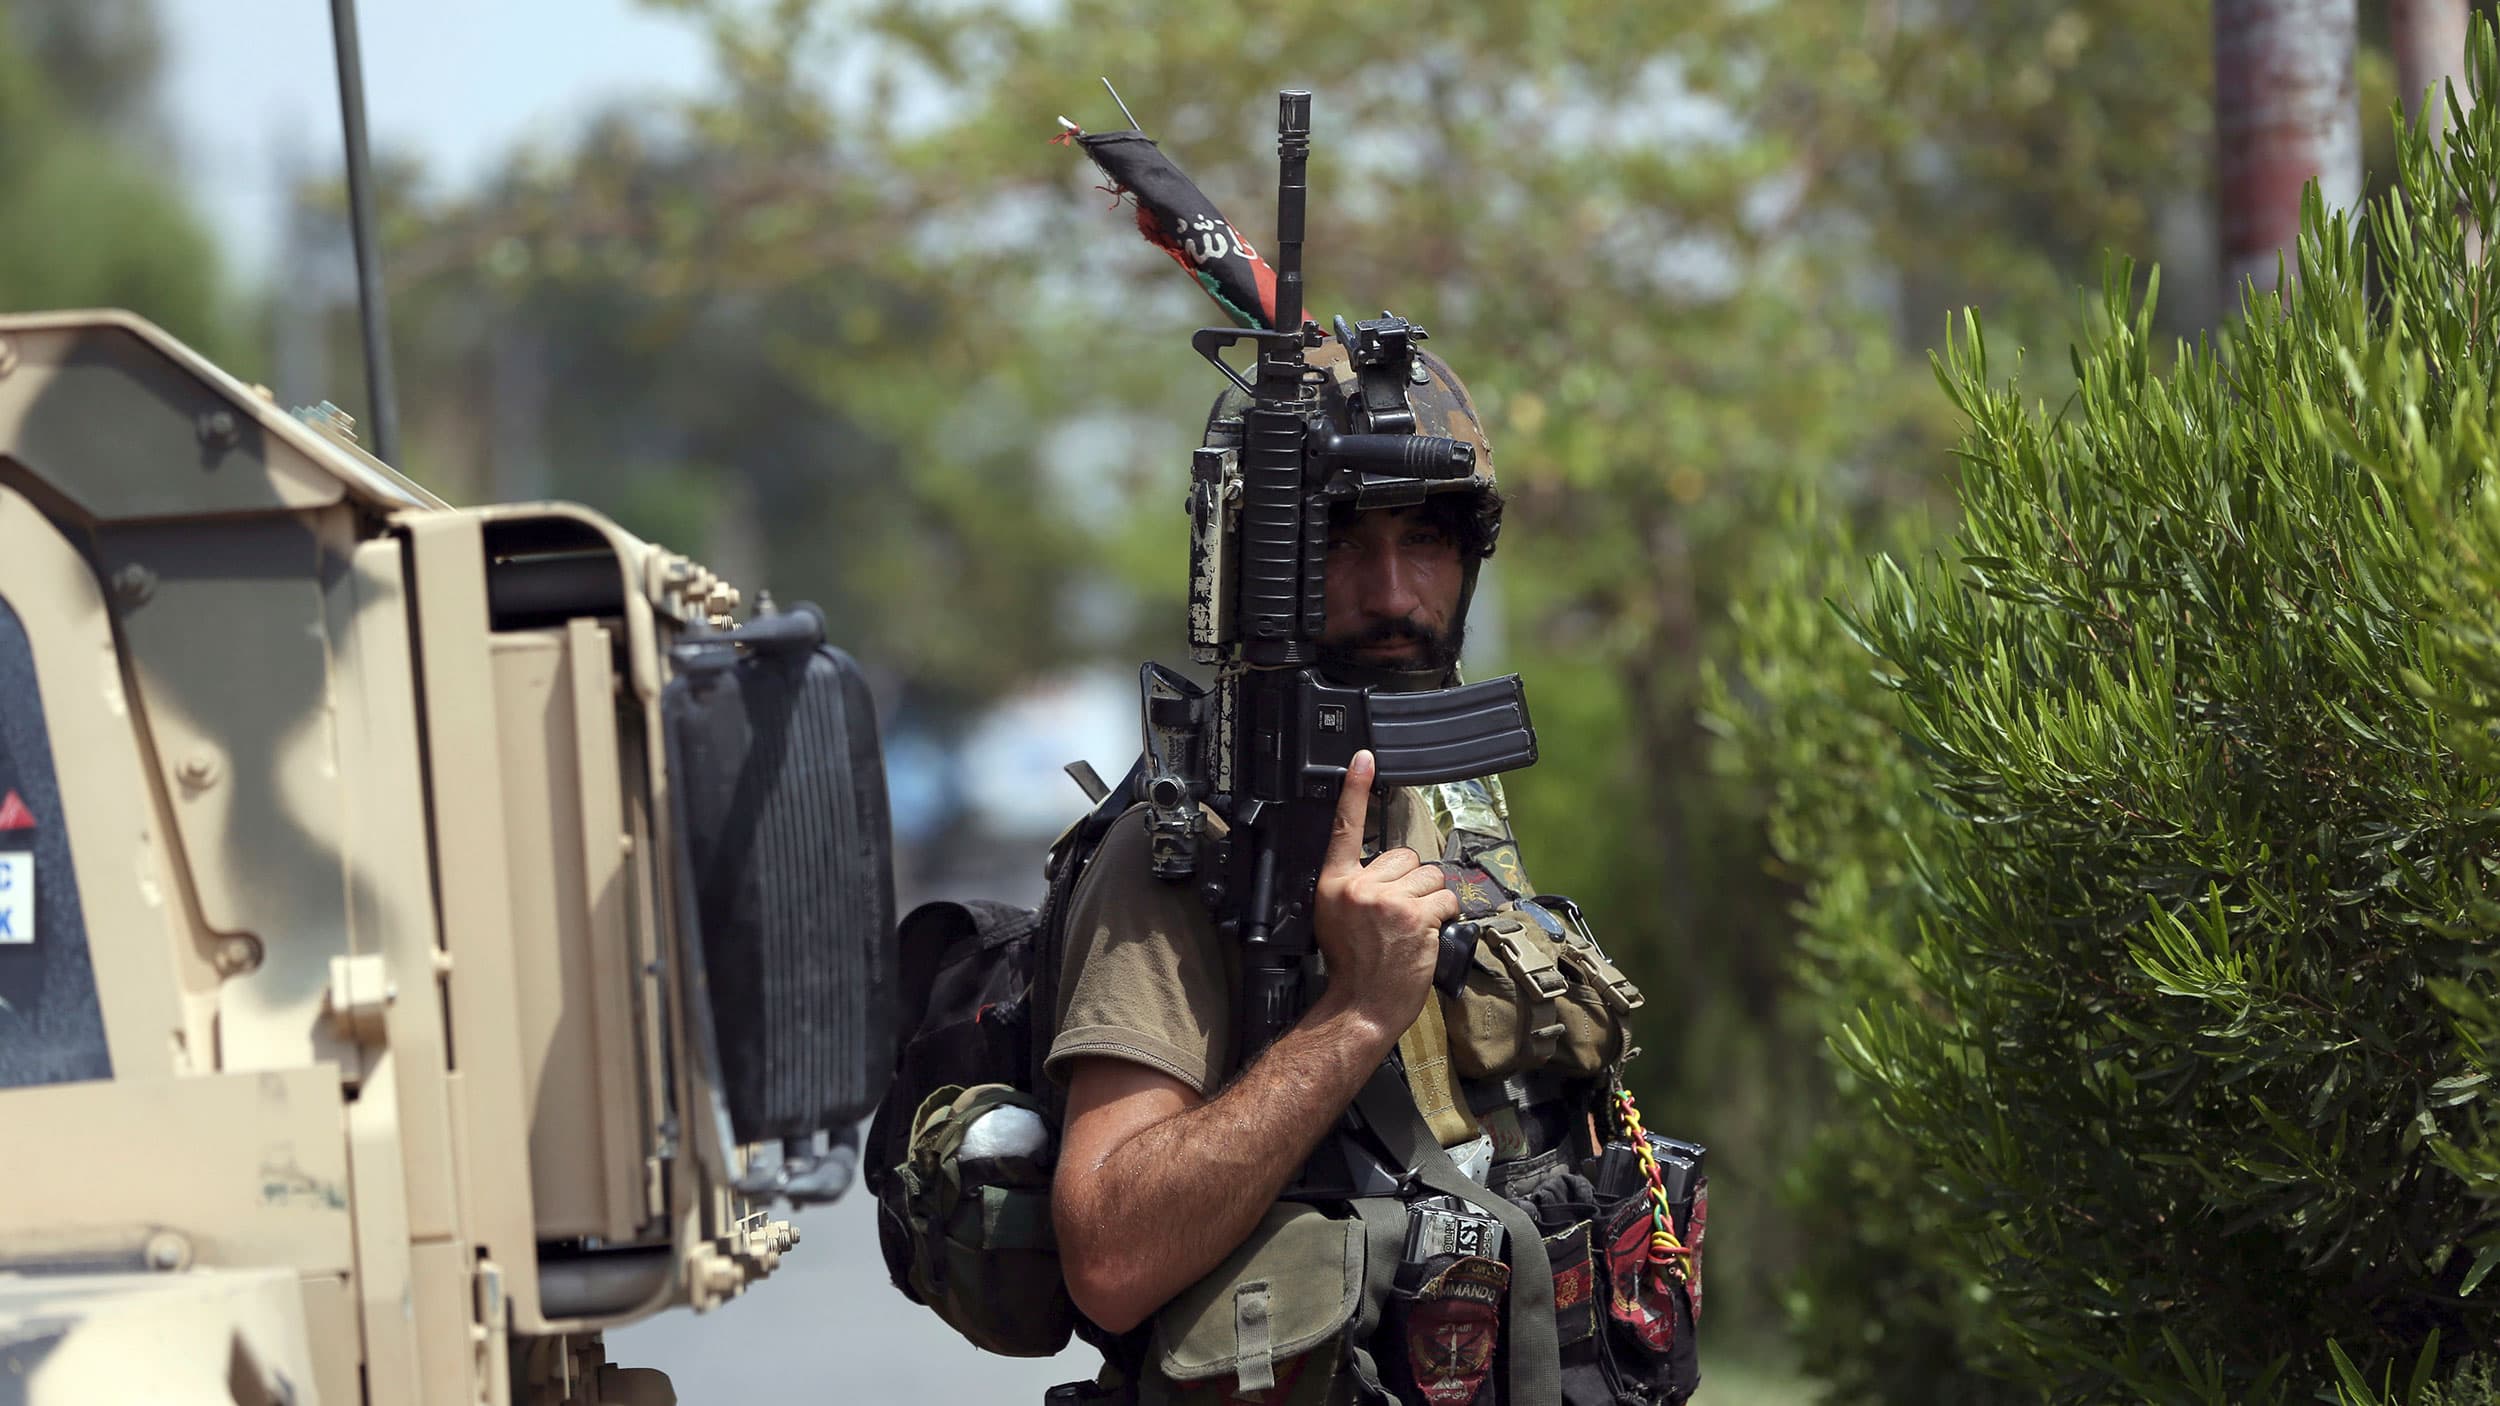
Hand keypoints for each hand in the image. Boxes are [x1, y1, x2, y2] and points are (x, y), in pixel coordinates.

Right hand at [1311, 750, 1459, 1038]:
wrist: (1360, 1006)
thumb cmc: (1353, 968)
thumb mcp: (1337, 919)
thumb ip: (1357, 887)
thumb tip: (1390, 866)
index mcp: (1334, 884)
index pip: (1345, 828)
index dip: (1356, 789)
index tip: (1364, 758)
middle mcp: (1359, 886)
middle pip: (1404, 856)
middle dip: (1411, 883)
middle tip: (1398, 917)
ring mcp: (1388, 900)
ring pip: (1430, 876)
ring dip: (1431, 900)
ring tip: (1412, 929)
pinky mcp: (1415, 915)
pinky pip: (1446, 898)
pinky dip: (1445, 916)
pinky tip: (1427, 935)